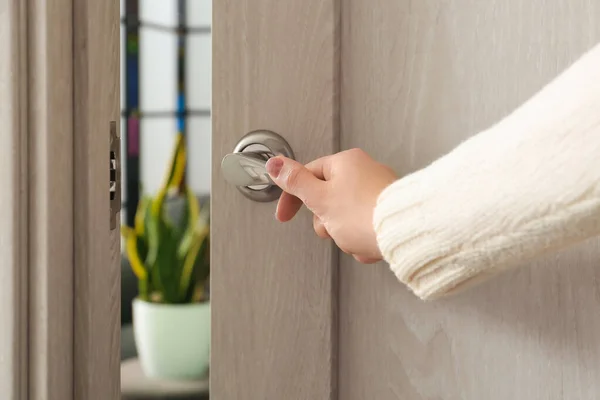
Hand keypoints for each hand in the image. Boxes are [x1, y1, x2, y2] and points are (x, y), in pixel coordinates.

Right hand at [265, 148, 396, 263]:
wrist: (405, 235)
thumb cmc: (364, 215)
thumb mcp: (320, 198)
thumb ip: (295, 182)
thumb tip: (275, 163)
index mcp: (346, 162)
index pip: (308, 175)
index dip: (292, 198)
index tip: (284, 216)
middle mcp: (365, 171)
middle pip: (327, 200)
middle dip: (326, 222)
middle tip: (332, 226)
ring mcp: (378, 191)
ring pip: (345, 217)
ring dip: (344, 234)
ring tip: (355, 237)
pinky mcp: (388, 211)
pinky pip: (364, 227)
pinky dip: (362, 239)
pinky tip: (369, 244)